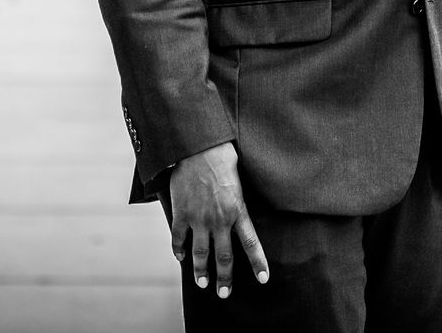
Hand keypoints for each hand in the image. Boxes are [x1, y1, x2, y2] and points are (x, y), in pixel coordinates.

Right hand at [169, 142, 268, 297]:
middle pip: (224, 256)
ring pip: (200, 254)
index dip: (258, 262)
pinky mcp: (181, 213)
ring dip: (200, 271)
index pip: (251, 243)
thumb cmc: (222, 156)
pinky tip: (180, 257)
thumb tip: (240, 207)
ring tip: (201, 283)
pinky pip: (178, 238)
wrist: (198, 147)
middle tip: (224, 294)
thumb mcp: (239, 178)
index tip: (263, 279)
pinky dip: (178, 250)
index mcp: (237, 209)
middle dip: (224, 278)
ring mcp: (198, 218)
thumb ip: (238, 198)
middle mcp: (219, 219)